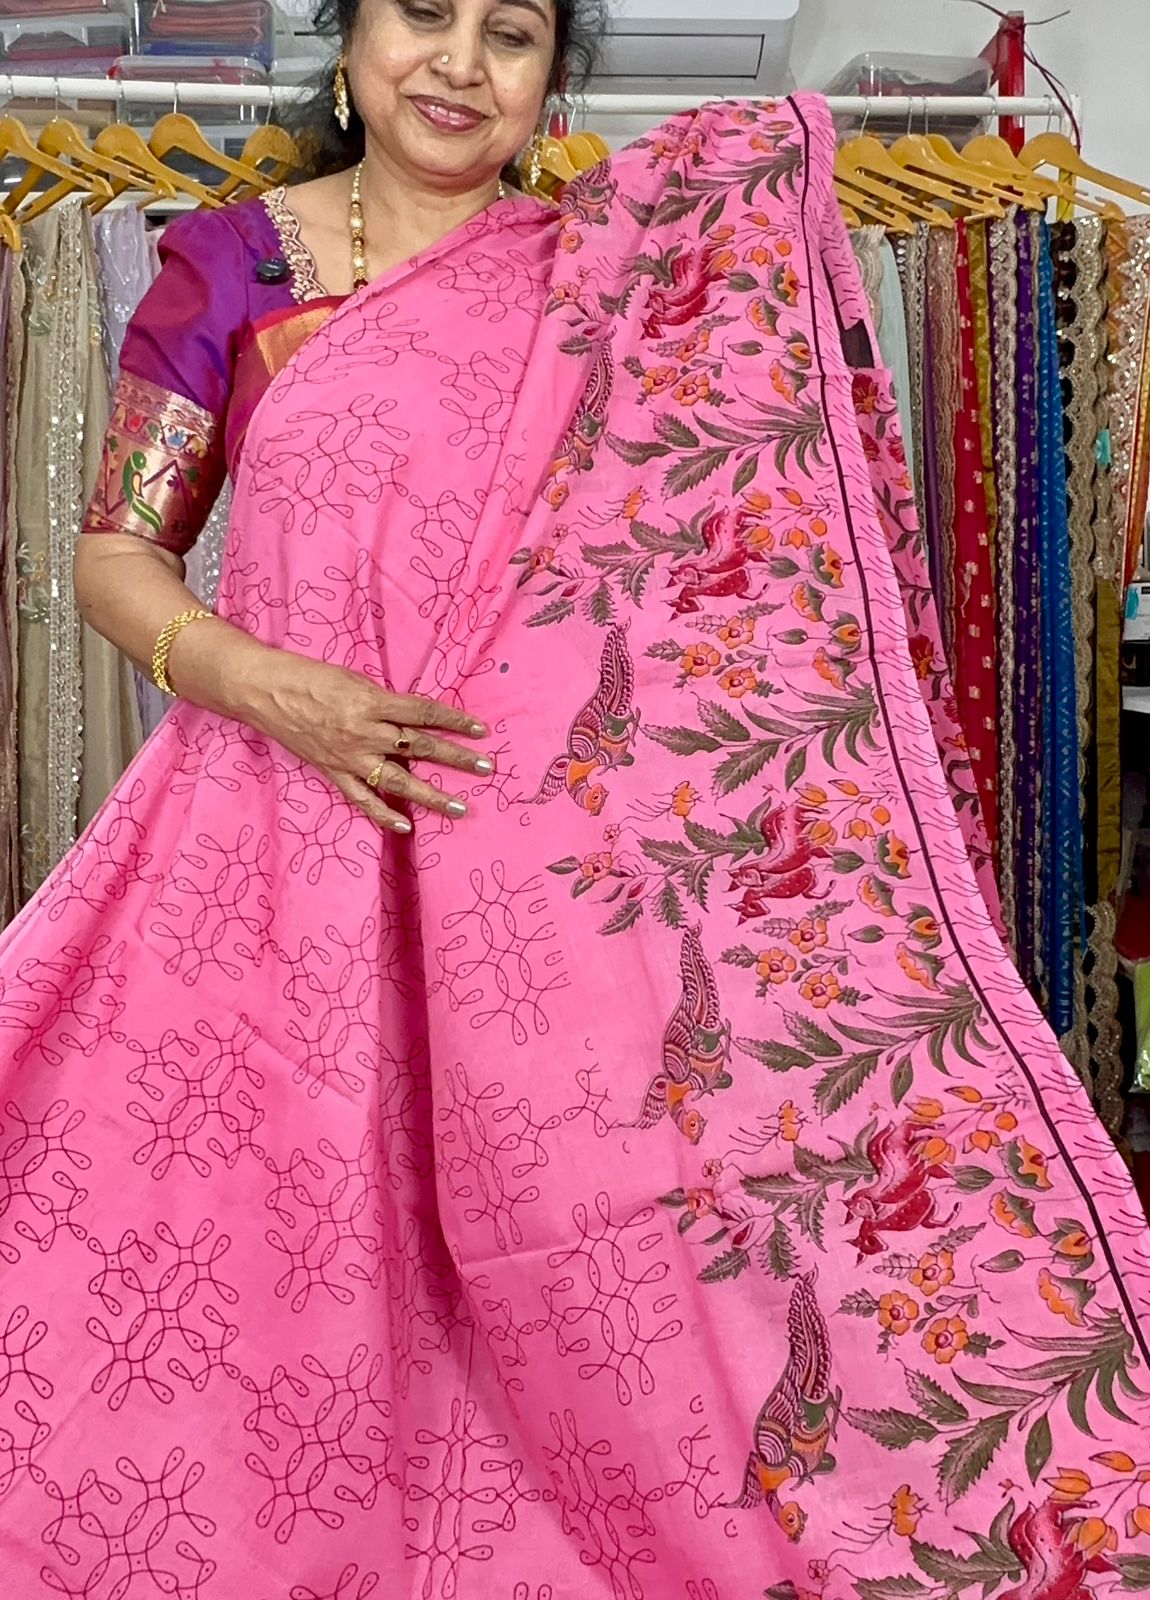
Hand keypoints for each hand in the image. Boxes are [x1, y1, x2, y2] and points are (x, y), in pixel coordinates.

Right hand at [242, 649, 491, 832]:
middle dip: (456, 758)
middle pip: (420, 747)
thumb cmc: (311, 678)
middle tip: (485, 768)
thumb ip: (384, 701)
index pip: (423, 713)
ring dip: (431, 795)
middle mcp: (364, 732)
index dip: (454, 721)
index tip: (480, 729)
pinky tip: (406, 825)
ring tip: (459, 807)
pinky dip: (383, 815)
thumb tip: (413, 717)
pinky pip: (362, 799)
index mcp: (371, 703)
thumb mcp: (354, 679)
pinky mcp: (333, 772)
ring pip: (398, 780)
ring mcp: (349, 757)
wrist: (265, 692)